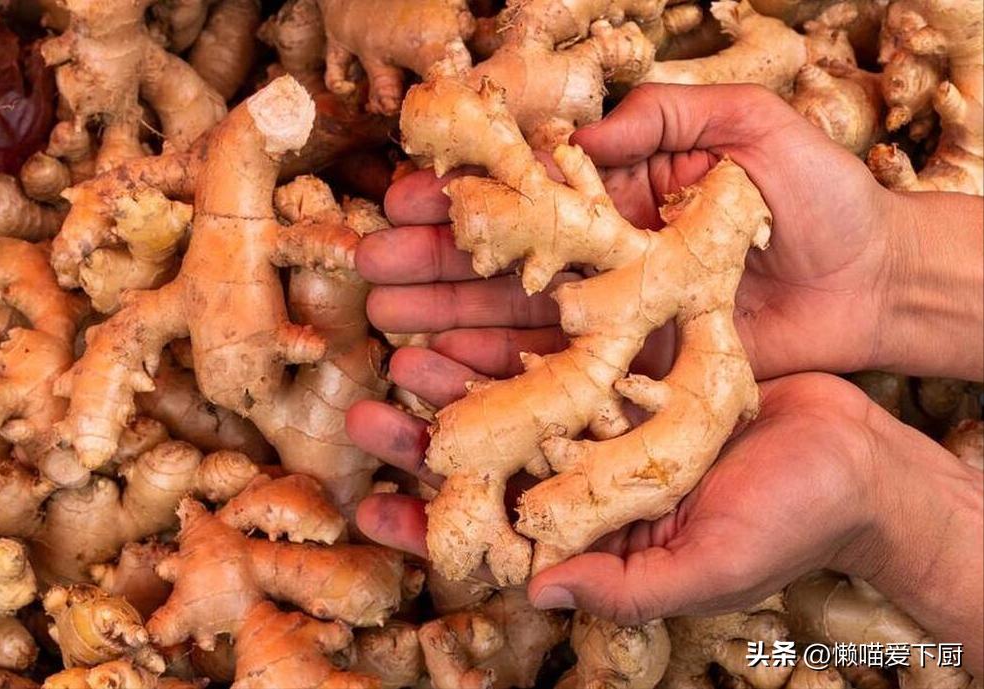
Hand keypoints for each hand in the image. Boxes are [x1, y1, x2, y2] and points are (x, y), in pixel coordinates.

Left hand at [352, 371, 983, 675]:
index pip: (495, 531)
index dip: (432, 524)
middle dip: (428, 440)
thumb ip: (625, 587)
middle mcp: (593, 475)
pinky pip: (567, 350)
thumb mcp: (709, 567)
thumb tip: (539, 597)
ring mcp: (611, 419)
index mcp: (598, 531)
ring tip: (403, 354)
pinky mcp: (639, 369)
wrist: (859, 459)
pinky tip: (477, 318)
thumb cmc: (792, 524)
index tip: (373, 505)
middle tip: (364, 414)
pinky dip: (524, 335)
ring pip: (518, 397)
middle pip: (493, 458)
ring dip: (462, 380)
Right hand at [365, 83, 902, 381]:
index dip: (467, 199)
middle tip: (370, 267)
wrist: (871, 282)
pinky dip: (500, 372)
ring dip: (448, 318)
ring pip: (516, 318)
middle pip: (507, 261)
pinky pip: (558, 373)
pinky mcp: (633, 371)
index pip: (526, 196)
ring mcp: (614, 315)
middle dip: (434, 262)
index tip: (406, 199)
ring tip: (385, 317)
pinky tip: (445, 369)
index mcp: (623, 193)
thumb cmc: (821, 197)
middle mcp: (605, 256)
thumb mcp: (751, 128)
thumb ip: (667, 116)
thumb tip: (576, 134)